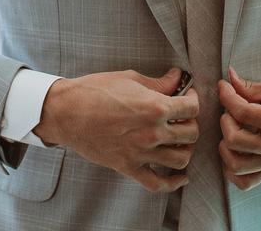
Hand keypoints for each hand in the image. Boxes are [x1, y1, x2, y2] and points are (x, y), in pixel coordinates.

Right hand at [34, 68, 198, 192]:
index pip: (192, 108)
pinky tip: (181, 178)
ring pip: (181, 158)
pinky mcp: (128, 167)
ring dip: (185, 149)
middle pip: (191, 133)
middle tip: (183, 117)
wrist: (66, 112)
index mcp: (155, 107)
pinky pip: (157, 183)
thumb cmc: (95, 91)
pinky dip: (173, 184)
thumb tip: (177, 77)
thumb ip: (159, 82)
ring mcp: (141, 153)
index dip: (194, 99)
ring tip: (180, 140)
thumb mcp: (131, 79)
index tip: (189, 96)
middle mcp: (152, 133)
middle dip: (191, 123)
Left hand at [217, 68, 260, 190]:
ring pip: (234, 166)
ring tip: (234, 131)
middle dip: (225, 120)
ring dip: (226, 146)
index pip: (243, 113)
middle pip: (234, 140)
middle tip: (232, 110)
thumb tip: (228, 79)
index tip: (224, 87)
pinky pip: (244, 182)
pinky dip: (233, 170)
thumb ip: (252, 88)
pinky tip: (236, 152)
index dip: (227, 96)